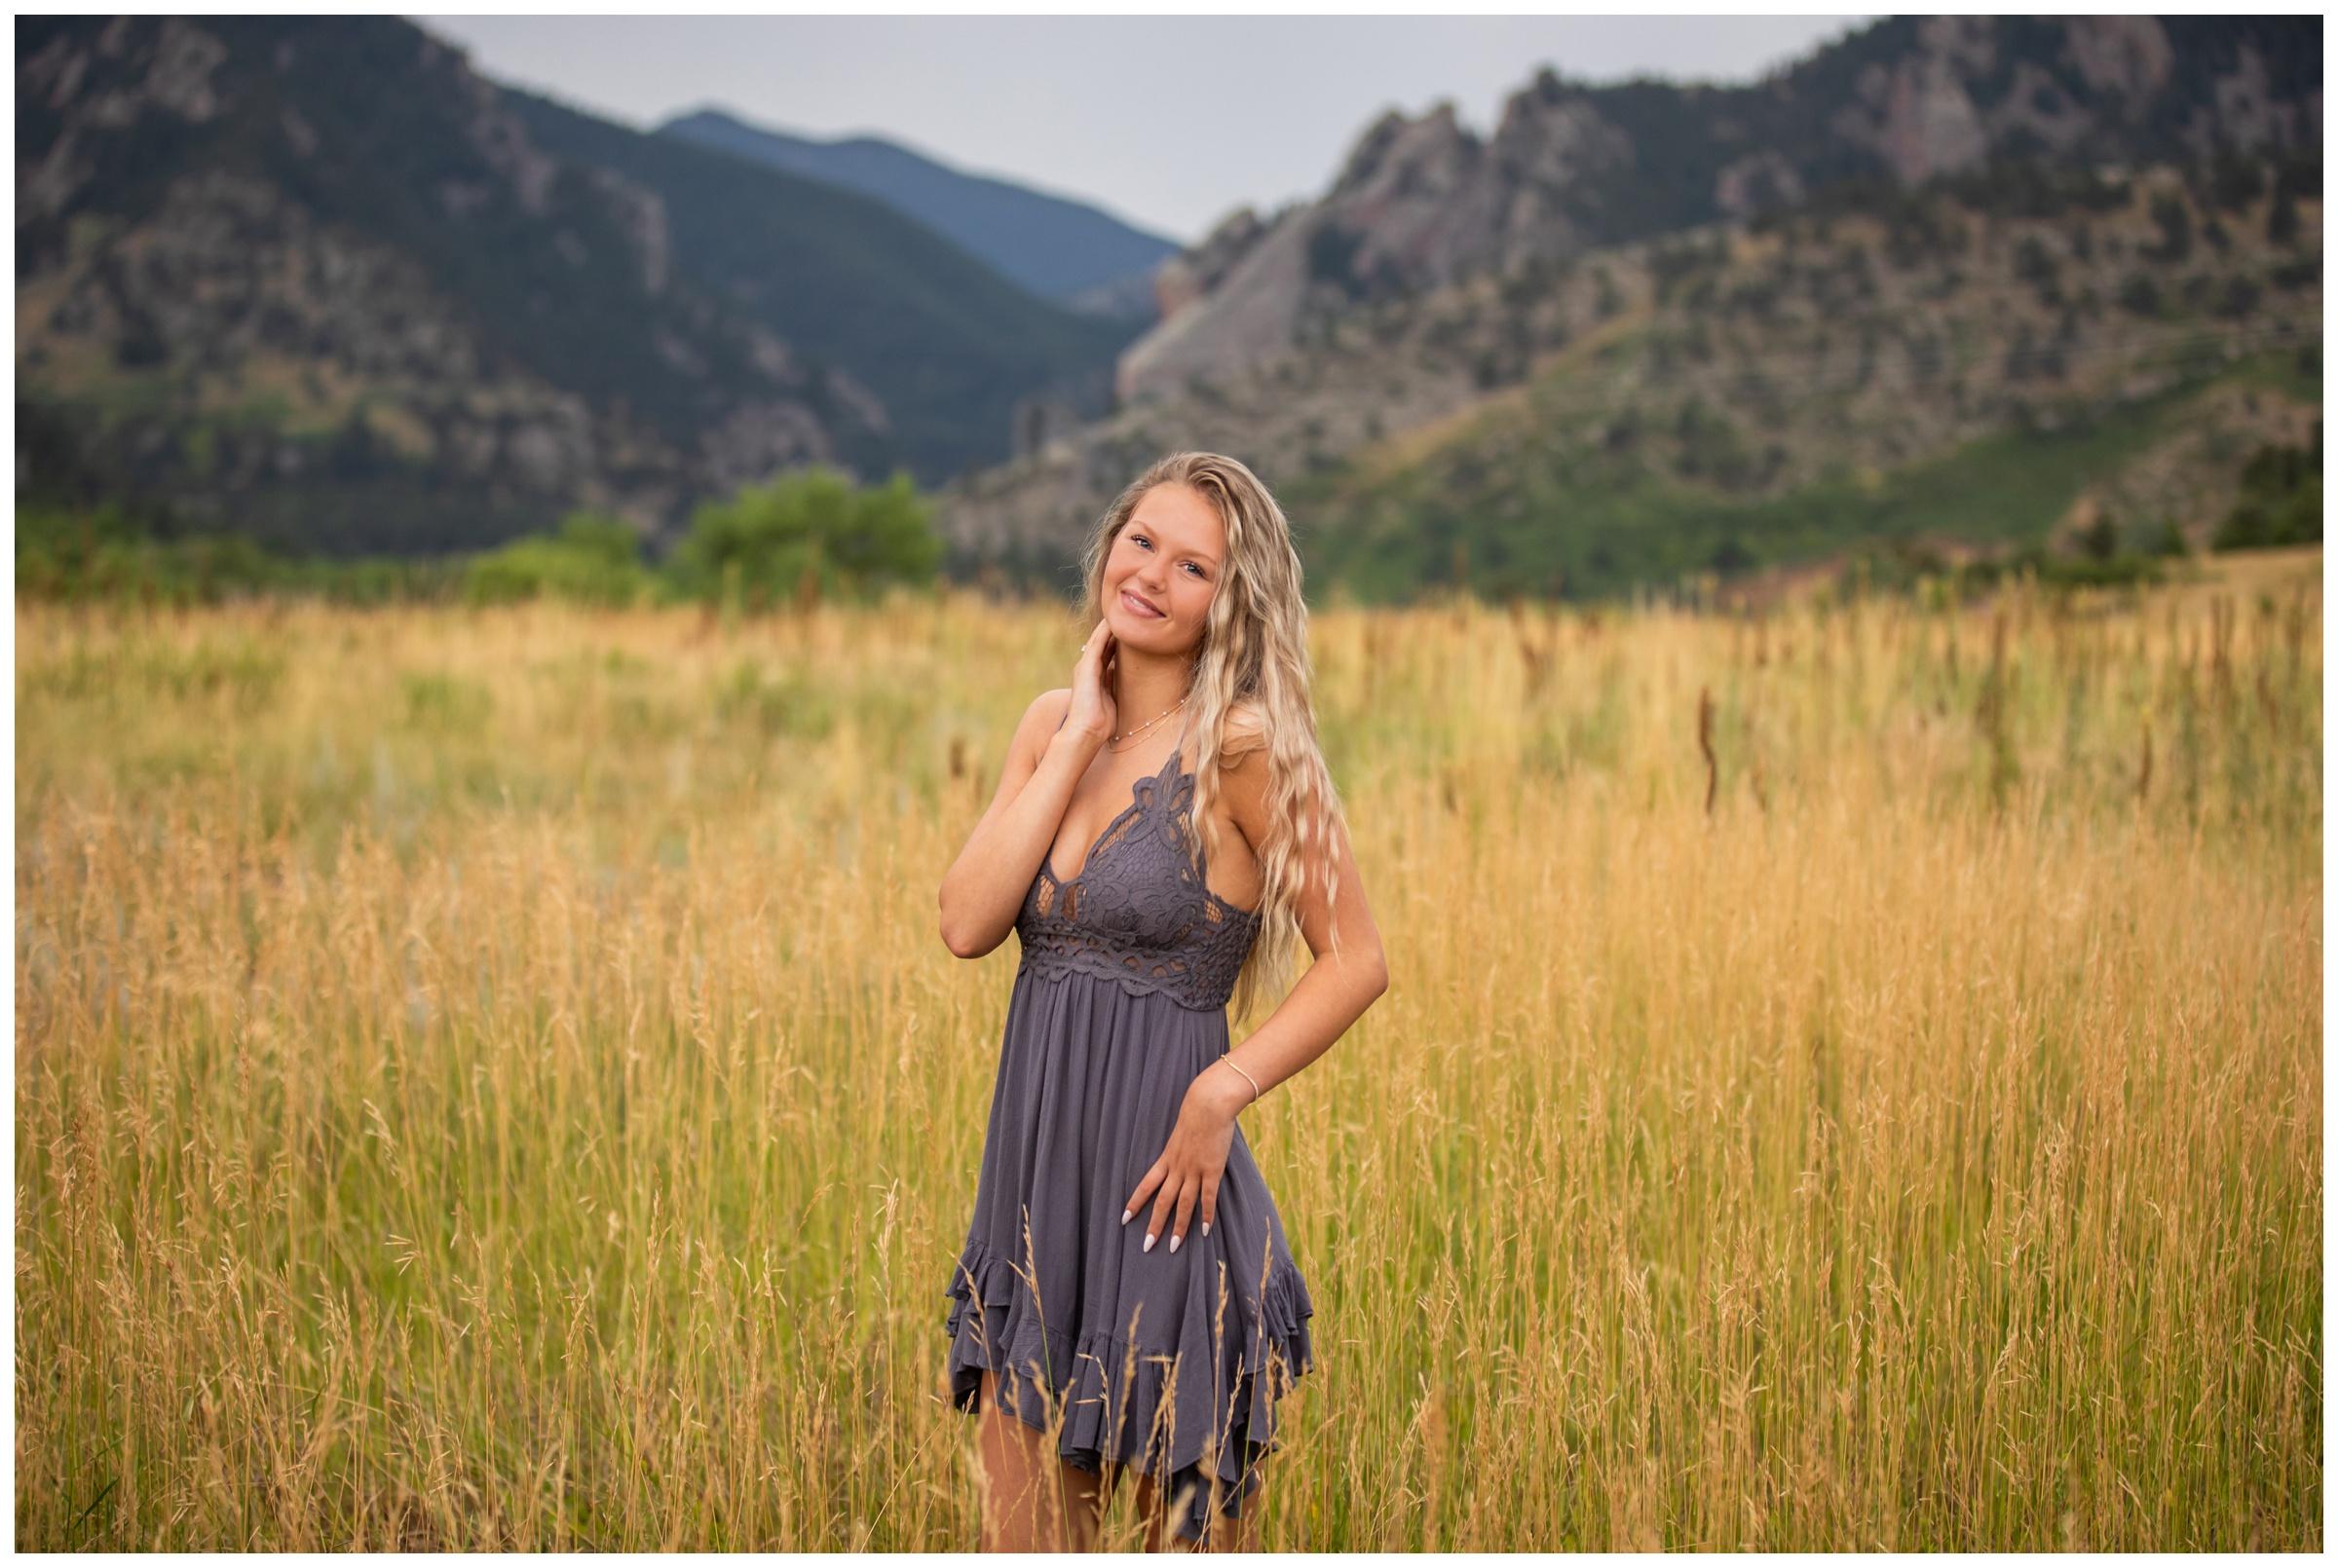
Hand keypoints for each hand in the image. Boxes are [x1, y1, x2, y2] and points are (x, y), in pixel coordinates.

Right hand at [1061, 620, 1116, 747]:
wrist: (1086, 733)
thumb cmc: (1100, 724)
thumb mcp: (1110, 699)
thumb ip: (1112, 685)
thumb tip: (1117, 672)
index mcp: (1094, 677)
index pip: (1106, 653)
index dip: (1116, 641)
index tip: (1130, 629)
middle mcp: (1087, 669)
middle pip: (1102, 643)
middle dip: (1112, 630)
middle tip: (1125, 613)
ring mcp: (1085, 667)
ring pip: (1099, 639)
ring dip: (1109, 626)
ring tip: (1120, 611)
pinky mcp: (1086, 667)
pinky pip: (1098, 643)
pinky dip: (1105, 631)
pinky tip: (1114, 621)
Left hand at [1121, 1063, 1248, 1253]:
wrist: (1208, 1104)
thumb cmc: (1196, 1113)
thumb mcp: (1180, 1132)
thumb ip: (1179, 1147)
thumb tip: (1181, 1154)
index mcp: (1166, 1158)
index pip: (1146, 1185)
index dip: (1135, 1202)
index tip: (1124, 1218)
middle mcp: (1177, 1168)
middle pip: (1162, 1201)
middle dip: (1154, 1225)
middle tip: (1146, 1246)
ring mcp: (1194, 1170)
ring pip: (1183, 1204)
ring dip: (1178, 1227)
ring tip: (1173, 1247)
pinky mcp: (1212, 1169)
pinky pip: (1208, 1197)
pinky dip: (1206, 1215)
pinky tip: (1205, 1231)